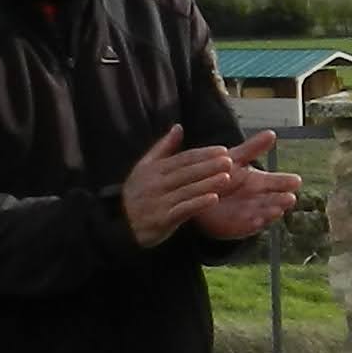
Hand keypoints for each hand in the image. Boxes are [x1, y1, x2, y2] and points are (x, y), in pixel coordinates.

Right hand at [120, 126, 243, 248]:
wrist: (122, 224)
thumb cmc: (139, 193)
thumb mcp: (145, 167)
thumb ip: (163, 147)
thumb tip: (178, 127)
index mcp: (154, 169)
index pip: (183, 158)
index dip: (203, 154)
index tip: (223, 150)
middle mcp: (156, 183)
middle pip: (187, 172)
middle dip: (209, 166)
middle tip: (229, 161)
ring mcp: (159, 201)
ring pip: (187, 190)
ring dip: (208, 183)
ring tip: (227, 177)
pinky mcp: (162, 219)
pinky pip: (183, 210)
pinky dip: (198, 204)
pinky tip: (214, 199)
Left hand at [193, 130, 303, 240]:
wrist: (199, 195)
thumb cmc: (219, 175)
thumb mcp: (235, 159)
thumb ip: (253, 148)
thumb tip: (272, 132)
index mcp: (259, 183)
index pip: (276, 183)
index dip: (285, 182)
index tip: (297, 181)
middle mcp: (258, 200)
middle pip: (273, 200)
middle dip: (281, 200)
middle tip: (291, 198)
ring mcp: (249, 215)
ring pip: (262, 214)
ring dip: (270, 213)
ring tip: (278, 210)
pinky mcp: (236, 228)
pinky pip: (245, 227)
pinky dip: (251, 225)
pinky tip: (257, 222)